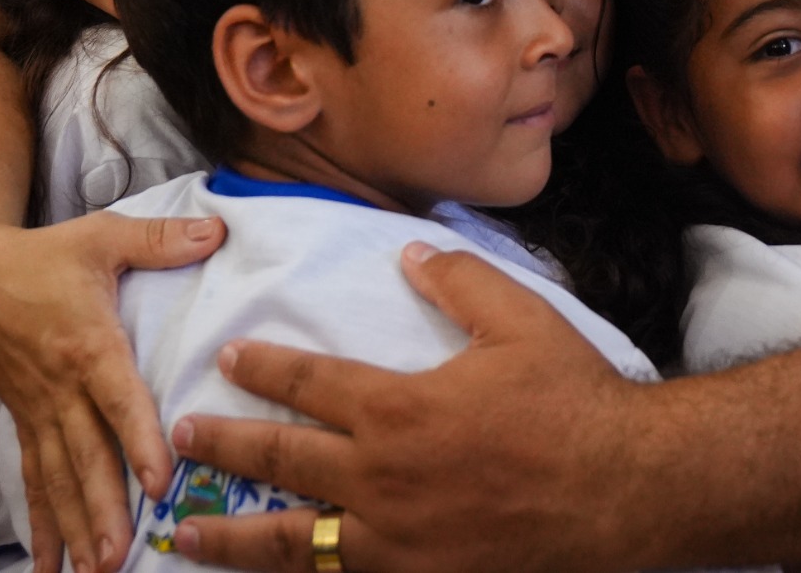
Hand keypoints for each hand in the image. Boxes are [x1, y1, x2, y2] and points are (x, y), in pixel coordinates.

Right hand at [0, 211, 224, 572]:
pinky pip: (33, 479)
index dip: (138, 440)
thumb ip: (161, 239)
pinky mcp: (24, 421)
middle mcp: (60, 388)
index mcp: (87, 344)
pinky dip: (42, 523)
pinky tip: (50, 565)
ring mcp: (39, 410)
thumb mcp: (104, 237)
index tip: (159, 482)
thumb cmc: (45, 255)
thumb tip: (220, 230)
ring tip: (94, 572)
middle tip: (120, 558)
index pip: (117, 399)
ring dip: (75, 528)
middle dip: (103, 510)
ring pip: (58, 478)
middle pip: (84, 455)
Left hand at [172, 244, 646, 572]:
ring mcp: (393, 542)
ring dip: (231, 537)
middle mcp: (380, 479)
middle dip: (222, 447)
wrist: (622, 492)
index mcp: (398, 409)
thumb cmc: (573, 402)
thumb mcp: (522, 321)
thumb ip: (458, 283)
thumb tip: (409, 257)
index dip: (263, 367)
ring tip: (184, 535)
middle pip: (278, 462)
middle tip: (178, 442)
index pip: (308, 382)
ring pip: (291, 542)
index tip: (228, 357)